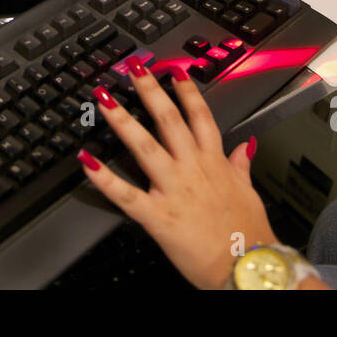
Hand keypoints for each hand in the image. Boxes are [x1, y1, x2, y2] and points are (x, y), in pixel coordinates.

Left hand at [77, 61, 276, 288]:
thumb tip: (244, 147)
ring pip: (145, 147)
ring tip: (104, 99)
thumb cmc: (249, 234)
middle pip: (169, 121)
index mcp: (214, 163)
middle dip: (150, 91)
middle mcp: (192, 169)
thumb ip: (241, 166)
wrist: (247, 268)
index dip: (186, 91)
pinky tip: (86, 160)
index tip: (174, 70)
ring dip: (123, 121)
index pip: (200, 117)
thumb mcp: (249, 193)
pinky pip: (125, 194)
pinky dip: (103, 178)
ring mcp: (174, 190)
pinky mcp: (158, 216)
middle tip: (133, 68)